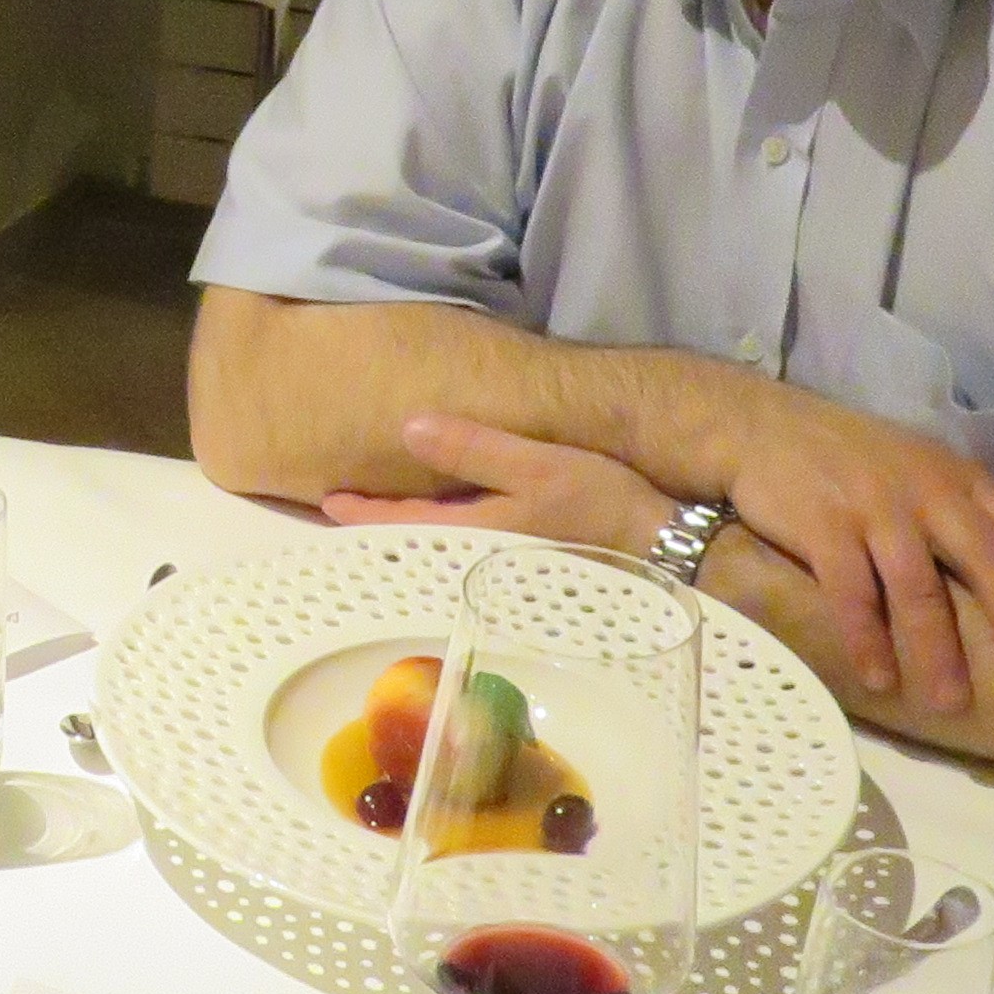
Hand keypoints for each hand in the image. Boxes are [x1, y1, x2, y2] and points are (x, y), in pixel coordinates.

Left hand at [323, 414, 675, 551]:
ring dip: (412, 534)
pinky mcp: (531, 565)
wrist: (668, 547)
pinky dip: (446, 536)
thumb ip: (473, 449)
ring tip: (381, 516)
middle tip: (341, 509)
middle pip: (419, 542)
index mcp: (478, 531)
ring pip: (444, 548)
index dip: (364, 511)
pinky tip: (447, 526)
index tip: (325, 500)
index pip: (406, 523)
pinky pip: (472, 549)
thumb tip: (407, 428)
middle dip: (382, 528)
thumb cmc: (602, 500)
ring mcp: (508, 565)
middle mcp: (485, 555)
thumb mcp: (537, 465)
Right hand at [715, 378, 993, 708]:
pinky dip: (866, 638)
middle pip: (980, 554)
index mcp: (953, 477)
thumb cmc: (851, 459)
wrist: (763, 426)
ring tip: (952, 703)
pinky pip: (851, 591)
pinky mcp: (821, 526)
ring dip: (938, 649)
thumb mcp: (917, 467)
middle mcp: (922, 489)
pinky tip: (878, 678)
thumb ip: (961, 511)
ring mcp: (871, 507)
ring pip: (917, 585)